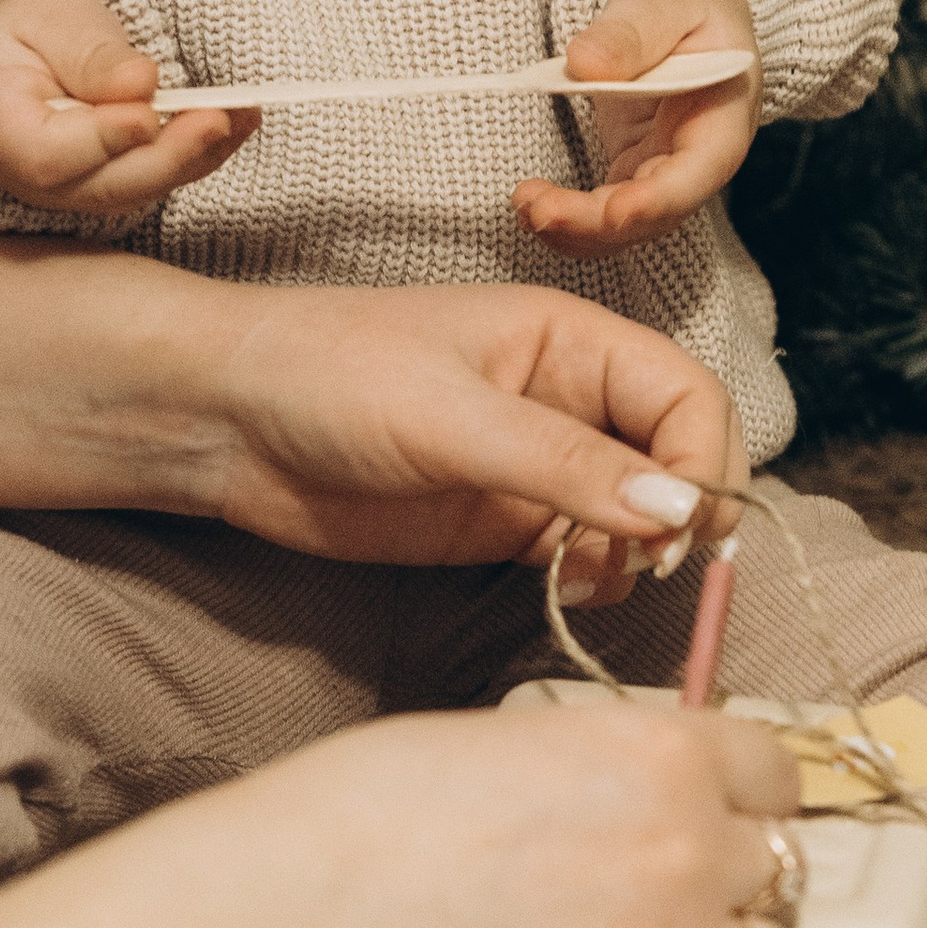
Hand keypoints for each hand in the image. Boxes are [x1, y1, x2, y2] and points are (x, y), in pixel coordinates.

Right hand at [0, 0, 255, 219]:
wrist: (9, 48)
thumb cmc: (22, 28)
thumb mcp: (48, 20)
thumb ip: (89, 55)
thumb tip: (140, 83)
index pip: (48, 155)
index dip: (101, 141)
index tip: (147, 116)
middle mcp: (33, 176)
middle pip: (105, 185)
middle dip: (169, 156)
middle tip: (217, 120)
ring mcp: (74, 188)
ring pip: (141, 187)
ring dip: (198, 154)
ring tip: (244, 113)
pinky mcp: (111, 181)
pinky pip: (160, 175)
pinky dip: (204, 150)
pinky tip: (243, 119)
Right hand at [0, 686, 804, 927]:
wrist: (310, 906)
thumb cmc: (374, 806)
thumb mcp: (516, 736)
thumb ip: (604, 762)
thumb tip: (634, 789)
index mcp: (660, 748)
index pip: (774, 771)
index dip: (741, 802)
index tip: (703, 824)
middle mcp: (692, 842)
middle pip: (776, 869)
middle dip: (726, 886)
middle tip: (644, 910)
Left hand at [212, 278, 746, 593]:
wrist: (223, 421)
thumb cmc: (329, 374)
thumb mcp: (453, 416)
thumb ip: (566, 465)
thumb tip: (677, 510)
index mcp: (573, 340)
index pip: (687, 396)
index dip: (704, 460)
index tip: (683, 525)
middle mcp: (571, 401)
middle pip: (679, 458)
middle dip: (683, 514)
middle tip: (650, 563)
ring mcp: (539, 468)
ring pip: (639, 517)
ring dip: (639, 554)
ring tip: (594, 574)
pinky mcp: (503, 526)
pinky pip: (586, 557)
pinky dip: (594, 580)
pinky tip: (562, 588)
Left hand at [512, 0, 761, 258]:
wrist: (692, 6)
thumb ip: (631, 31)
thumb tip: (585, 63)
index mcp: (725, 117)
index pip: (698, 174)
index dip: (658, 200)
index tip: (614, 212)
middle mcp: (700, 159)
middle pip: (656, 213)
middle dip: (598, 222)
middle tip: (539, 209)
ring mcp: (665, 169)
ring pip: (628, 224)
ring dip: (576, 228)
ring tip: (525, 203)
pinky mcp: (633, 169)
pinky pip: (605, 211)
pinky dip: (570, 219)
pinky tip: (533, 206)